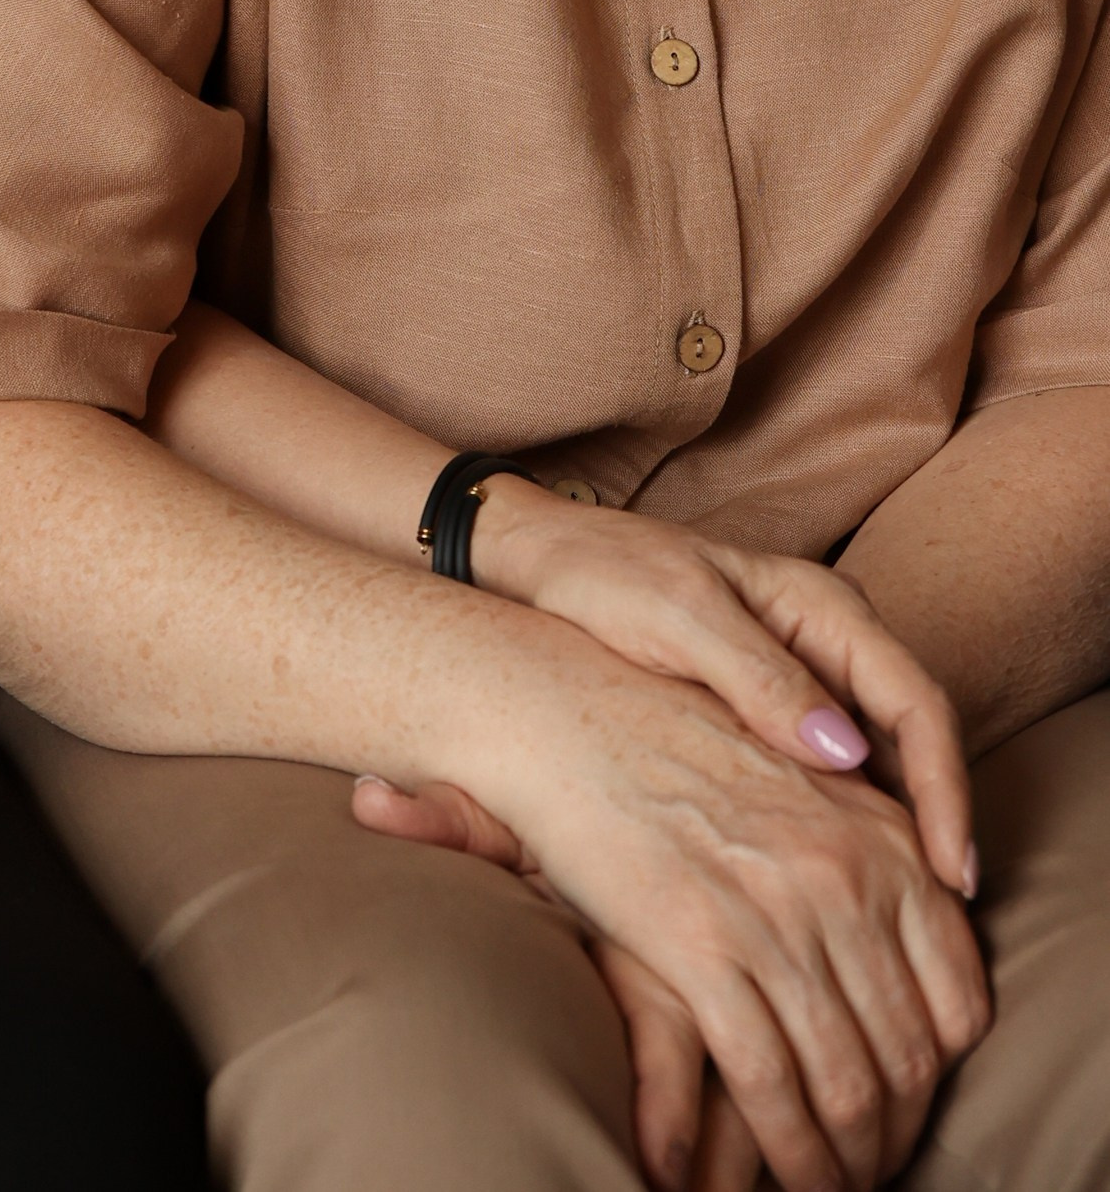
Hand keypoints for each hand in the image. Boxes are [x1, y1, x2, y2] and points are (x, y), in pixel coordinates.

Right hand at [447, 661, 986, 1191]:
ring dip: (843, 1160)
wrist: (566, 713)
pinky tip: (777, 1175)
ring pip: (845, 1083)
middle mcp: (846, 875)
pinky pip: (768, 1080)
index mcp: (884, 838)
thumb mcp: (805, 781)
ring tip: (826, 1185)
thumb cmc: (679, 746)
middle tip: (869, 1167)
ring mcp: (775, 913)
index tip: (909, 1110)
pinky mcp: (699, 945)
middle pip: (906, 1056)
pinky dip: (785, 1147)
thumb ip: (875, 854)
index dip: (938, 1080)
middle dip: (892, 1134)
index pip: (956, 1001)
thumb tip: (939, 921)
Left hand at [469, 480, 974, 898]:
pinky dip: (848, 826)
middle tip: (944, 916)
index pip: (916, 699)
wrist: (535, 566)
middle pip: (911, 738)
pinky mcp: (768, 712)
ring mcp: (802, 676)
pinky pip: (832, 773)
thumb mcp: (674, 616)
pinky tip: (841, 886)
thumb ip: (757, 675)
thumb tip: (844, 754)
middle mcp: (827, 638)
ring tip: (907, 919)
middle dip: (935, 824)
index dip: (944, 788)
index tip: (950, 868)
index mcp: (819, 602)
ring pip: (879, 763)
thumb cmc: (600, 577)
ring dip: (899, 835)